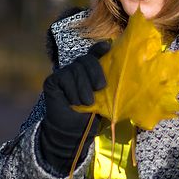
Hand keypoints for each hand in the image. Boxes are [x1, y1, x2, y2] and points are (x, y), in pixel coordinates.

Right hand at [39, 41, 108, 174]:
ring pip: (75, 69)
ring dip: (83, 87)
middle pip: (86, 59)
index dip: (100, 48)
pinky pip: (63, 77)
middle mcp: (77, 68)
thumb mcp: (105, 100)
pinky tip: (74, 102)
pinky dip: (71, 91)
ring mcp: (64, 73)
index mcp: (91, 71)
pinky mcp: (52, 80)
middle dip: (95, 72)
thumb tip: (126, 80)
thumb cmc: (91, 116)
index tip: (107, 46)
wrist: (73, 131)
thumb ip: (110, 88)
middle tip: (100, 87)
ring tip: (87, 102)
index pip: (95, 54)